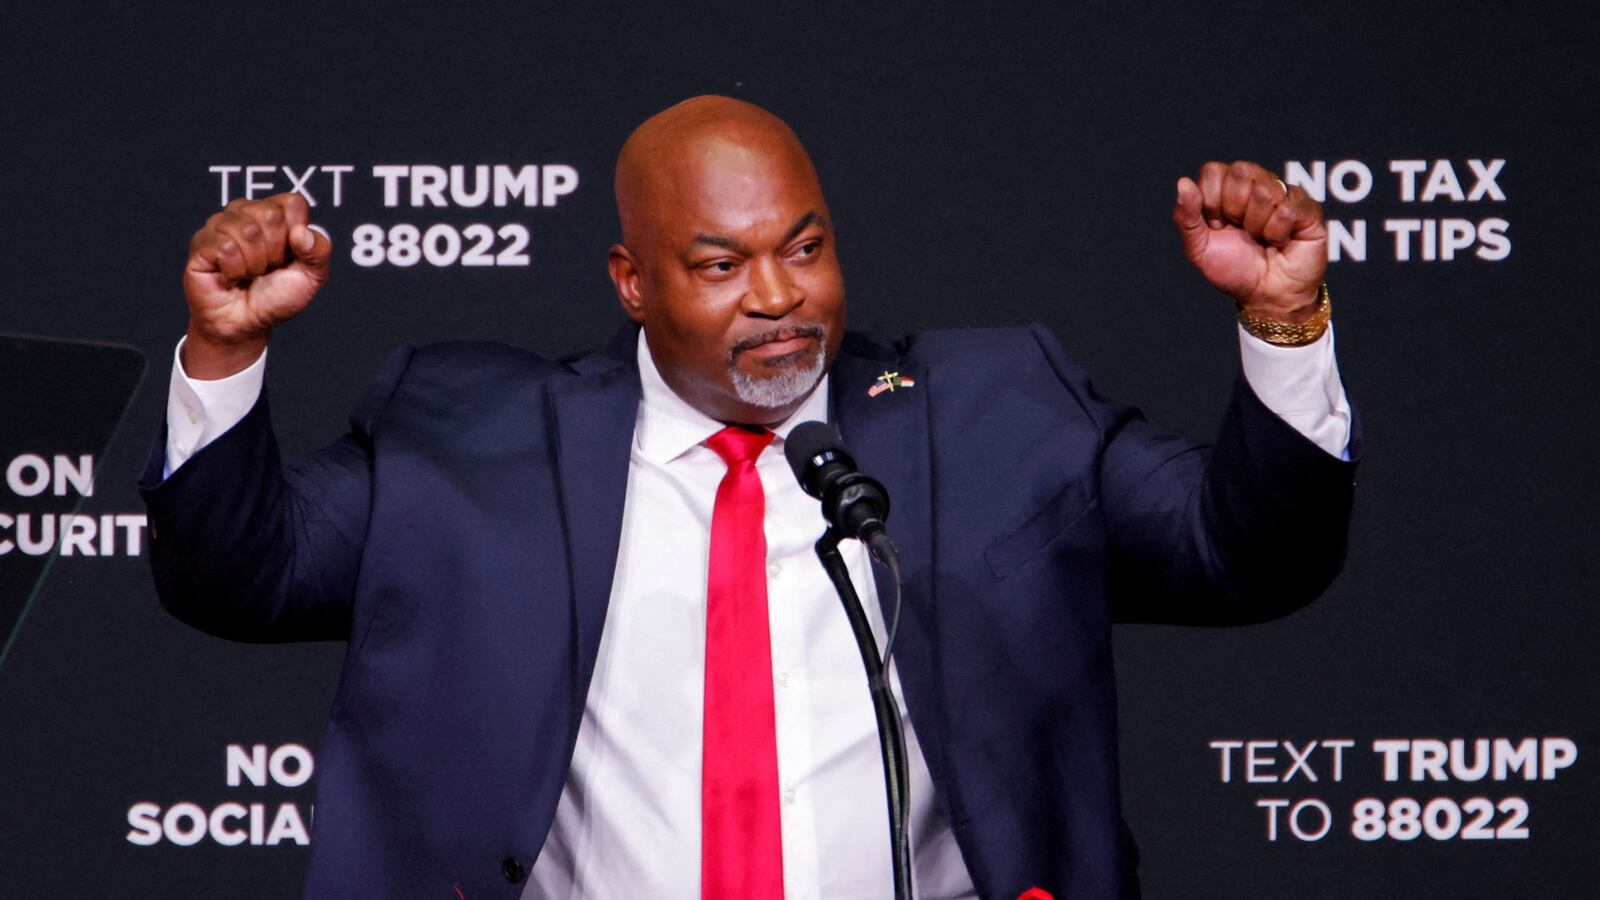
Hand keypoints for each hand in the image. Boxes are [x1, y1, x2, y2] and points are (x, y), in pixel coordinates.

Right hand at [182, 192, 331, 377]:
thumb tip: (302, 232)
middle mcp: (247, 212)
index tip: (289, 256)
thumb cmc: (277, 296)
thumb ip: (319, 251)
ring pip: (246, 231)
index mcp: (276, 213)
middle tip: (267, 267)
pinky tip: (230, 276)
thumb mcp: (312, 277)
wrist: (247, 324)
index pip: (292, 203)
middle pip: (270, 214)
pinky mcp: (201, 242)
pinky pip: (225, 248)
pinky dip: (234, 271)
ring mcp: (221, 224)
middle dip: (275, 251)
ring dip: (254, 264)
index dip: (296, 234)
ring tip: (248, 273)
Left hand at [1173, 161, 1326, 321]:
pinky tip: (1280, 242)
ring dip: (1257, 225)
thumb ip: (1186, 217)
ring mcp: (1285, 194)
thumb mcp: (1198, 249)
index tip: (1217, 226)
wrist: (1264, 297)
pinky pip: (1287, 209)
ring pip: (1266, 191)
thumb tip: (1183, 182)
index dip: (1211, 201)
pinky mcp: (1308, 209)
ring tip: (1261, 238)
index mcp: (1228, 188)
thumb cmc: (1233, 270)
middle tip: (1242, 231)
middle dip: (1234, 210)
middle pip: (1241, 172)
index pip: (1213, 171)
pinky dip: (1277, 233)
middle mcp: (1257, 184)